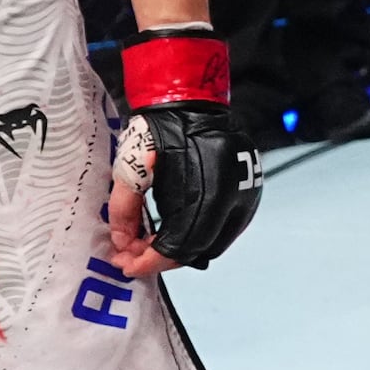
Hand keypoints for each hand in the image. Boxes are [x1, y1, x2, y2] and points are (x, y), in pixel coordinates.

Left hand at [114, 33, 263, 274]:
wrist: (191, 104)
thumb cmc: (161, 130)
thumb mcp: (132, 169)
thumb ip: (123, 210)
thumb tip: (120, 242)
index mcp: (207, 192)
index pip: (179, 246)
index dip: (149, 262)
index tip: (127, 265)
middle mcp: (234, 200)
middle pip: (197, 250)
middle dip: (161, 258)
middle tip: (131, 257)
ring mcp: (246, 198)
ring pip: (211, 243)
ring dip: (178, 249)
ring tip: (147, 243)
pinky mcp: (248, 194)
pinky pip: (221, 229)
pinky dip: (194, 235)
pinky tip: (170, 230)